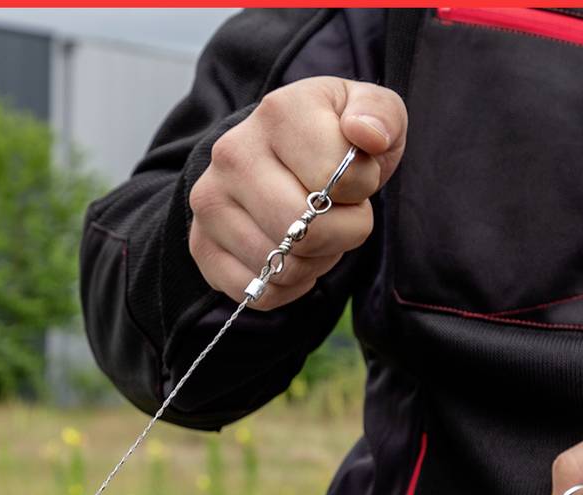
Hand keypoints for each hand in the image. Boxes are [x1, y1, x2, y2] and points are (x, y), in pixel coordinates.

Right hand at [188, 76, 406, 309]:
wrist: (279, 154)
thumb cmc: (334, 137)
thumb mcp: (372, 112)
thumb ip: (381, 115)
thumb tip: (368, 135)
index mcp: (278, 113)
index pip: (338, 177)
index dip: (362, 188)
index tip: (355, 177)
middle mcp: (233, 155)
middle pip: (309, 233)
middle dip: (343, 233)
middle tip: (341, 213)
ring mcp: (211, 203)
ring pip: (284, 269)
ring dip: (317, 261)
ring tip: (316, 231)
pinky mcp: (202, 246)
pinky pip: (260, 293)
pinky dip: (288, 286)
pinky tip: (293, 256)